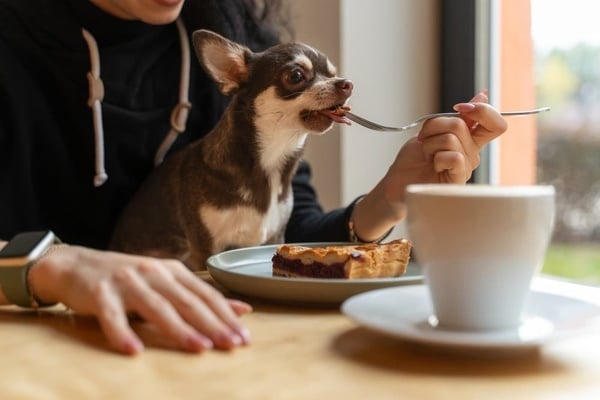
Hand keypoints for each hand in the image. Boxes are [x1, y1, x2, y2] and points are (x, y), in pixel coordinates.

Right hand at [28, 245, 251, 354]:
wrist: (74, 264)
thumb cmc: (127, 279)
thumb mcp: (166, 283)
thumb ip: (200, 297)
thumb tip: (242, 309)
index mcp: (172, 271)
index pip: (205, 295)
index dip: (226, 315)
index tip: (244, 337)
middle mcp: (153, 273)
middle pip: (187, 301)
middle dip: (212, 324)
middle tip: (232, 345)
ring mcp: (126, 282)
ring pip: (157, 308)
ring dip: (180, 329)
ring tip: (200, 348)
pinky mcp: (99, 292)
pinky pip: (112, 316)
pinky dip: (122, 333)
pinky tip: (134, 350)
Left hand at [351, 91, 507, 240]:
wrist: (397, 183)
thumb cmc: (413, 160)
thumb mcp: (433, 131)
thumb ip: (458, 117)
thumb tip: (483, 95)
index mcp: (469, 140)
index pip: (496, 123)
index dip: (482, 110)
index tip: (459, 108)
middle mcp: (472, 154)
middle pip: (461, 124)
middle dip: (433, 126)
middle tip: (424, 140)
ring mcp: (466, 168)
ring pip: (452, 138)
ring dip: (429, 143)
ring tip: (426, 155)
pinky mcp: (457, 181)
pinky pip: (454, 157)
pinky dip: (436, 158)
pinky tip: (432, 166)